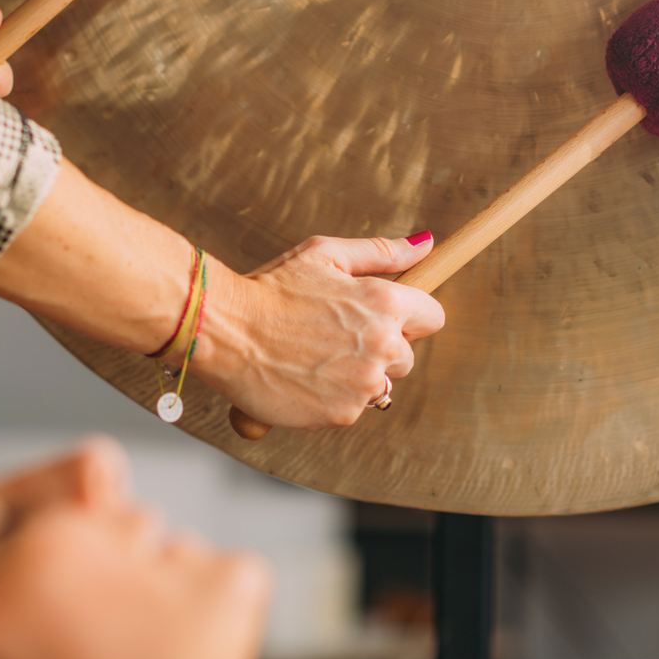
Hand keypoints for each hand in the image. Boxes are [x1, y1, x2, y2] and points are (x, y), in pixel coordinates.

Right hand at [193, 235, 445, 430]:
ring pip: (378, 386)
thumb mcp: (325, 254)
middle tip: (332, 336)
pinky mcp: (342, 414)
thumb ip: (382, 252)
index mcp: (385, 303)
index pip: (433, 317)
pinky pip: (351, 409)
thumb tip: (426, 244)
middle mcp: (383, 346)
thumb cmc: (271, 288)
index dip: (408, 316)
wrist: (225, 330)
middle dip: (378, 349)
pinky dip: (330, 398)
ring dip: (355, 377)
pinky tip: (301, 377)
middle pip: (406, 358)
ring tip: (312, 357)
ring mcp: (364, 384)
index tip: (381, 318)